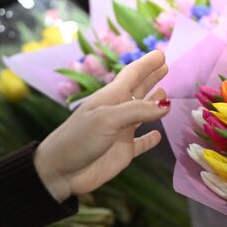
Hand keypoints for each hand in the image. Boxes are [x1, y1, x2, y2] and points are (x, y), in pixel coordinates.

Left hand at [34, 51, 169, 202]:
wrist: (60, 172)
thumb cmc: (79, 138)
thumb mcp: (107, 118)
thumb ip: (138, 110)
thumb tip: (166, 104)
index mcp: (111, 98)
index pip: (132, 75)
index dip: (146, 64)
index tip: (161, 54)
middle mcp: (118, 112)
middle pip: (139, 89)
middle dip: (152, 77)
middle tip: (166, 66)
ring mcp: (121, 131)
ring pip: (143, 113)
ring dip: (153, 103)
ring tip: (164, 93)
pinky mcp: (124, 151)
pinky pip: (142, 143)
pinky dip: (150, 139)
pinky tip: (157, 135)